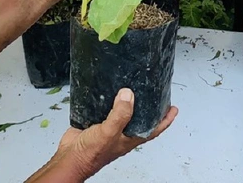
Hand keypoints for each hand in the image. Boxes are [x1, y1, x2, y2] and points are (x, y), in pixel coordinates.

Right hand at [49, 89, 176, 179]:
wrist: (69, 157)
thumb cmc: (90, 154)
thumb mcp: (109, 132)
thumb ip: (120, 114)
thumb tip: (128, 95)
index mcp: (130, 137)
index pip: (154, 128)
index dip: (165, 119)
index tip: (173, 108)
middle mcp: (122, 131)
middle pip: (139, 117)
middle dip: (148, 106)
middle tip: (154, 91)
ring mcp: (109, 127)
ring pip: (121, 111)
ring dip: (126, 100)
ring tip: (132, 85)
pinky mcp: (95, 121)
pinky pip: (104, 107)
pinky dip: (106, 98)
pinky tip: (106, 89)